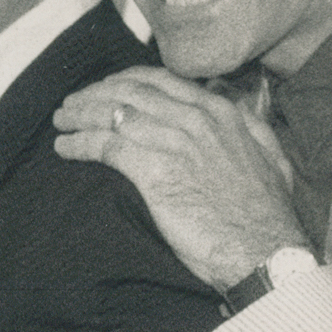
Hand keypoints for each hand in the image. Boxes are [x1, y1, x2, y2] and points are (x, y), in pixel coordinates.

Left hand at [52, 68, 308, 291]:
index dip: (124, 82)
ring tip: (61, 122)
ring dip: (80, 115)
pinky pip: (106, 146)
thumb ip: (250, 127)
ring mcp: (175, 142)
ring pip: (113, 114)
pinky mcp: (155, 171)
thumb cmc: (266, 214)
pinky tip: (64, 147)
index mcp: (220, 112)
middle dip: (95, 95)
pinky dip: (80, 143)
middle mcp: (195, 119)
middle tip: (72, 104)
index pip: (160, 81)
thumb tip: (236, 109)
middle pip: (130, 93)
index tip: (104, 88)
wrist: (264, 249)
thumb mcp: (270, 157)